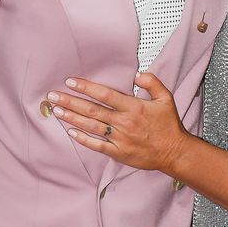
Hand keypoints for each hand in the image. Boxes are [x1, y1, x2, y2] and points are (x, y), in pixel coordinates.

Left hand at [47, 72, 187, 172]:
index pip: (105, 94)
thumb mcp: (166, 98)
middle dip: (71, 102)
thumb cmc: (169, 126)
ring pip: (91, 126)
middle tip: (53, 96)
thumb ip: (152, 82)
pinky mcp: (118, 152)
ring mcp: (120, 138)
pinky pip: (97, 145)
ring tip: (57, 111)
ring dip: (72, 118)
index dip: (86, 87)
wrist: (174, 152)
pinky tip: (71, 132)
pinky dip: (83, 139)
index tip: (71, 81)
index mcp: (133, 107)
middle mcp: (124, 122)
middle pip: (92, 110)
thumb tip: (137, 75)